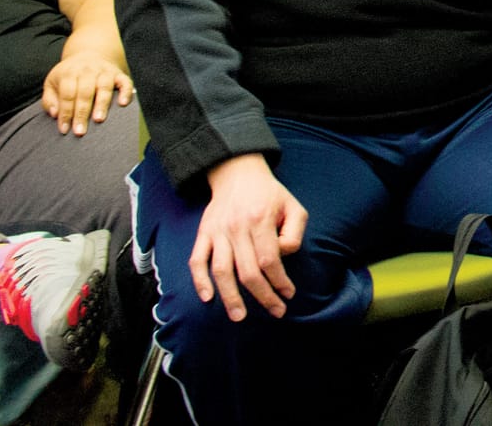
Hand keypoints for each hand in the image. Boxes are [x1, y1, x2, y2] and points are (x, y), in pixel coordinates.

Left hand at [41, 52, 132, 135]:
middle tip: (80, 131)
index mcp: (69, 73)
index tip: (64, 129)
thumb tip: (55, 114)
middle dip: (82, 112)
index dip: (65, 112)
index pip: (67, 94)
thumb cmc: (69, 74)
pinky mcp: (118, 74)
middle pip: (84, 92)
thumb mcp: (52, 82)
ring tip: (98, 119)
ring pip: (104, 87)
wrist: (90, 53)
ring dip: (102, 104)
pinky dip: (125, 92)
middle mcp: (88, 70)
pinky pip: (125, 82)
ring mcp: (105, 71)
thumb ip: (49, 99)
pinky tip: (122, 103)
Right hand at [192, 155, 307, 321]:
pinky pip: (197, 261)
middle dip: (263, 296)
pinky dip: (200, 280)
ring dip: (230, 297)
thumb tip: (283, 255)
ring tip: (239, 316)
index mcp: (260, 220)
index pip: (269, 260)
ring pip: (222, 271)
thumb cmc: (270, 195)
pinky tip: (207, 298)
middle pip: (248, 271)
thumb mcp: (293, 206)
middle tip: (275, 312)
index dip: (280, 281)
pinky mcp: (203, 234)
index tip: (288, 294)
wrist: (238, 174)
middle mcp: (237, 228)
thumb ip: (295, 232)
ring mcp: (217, 232)